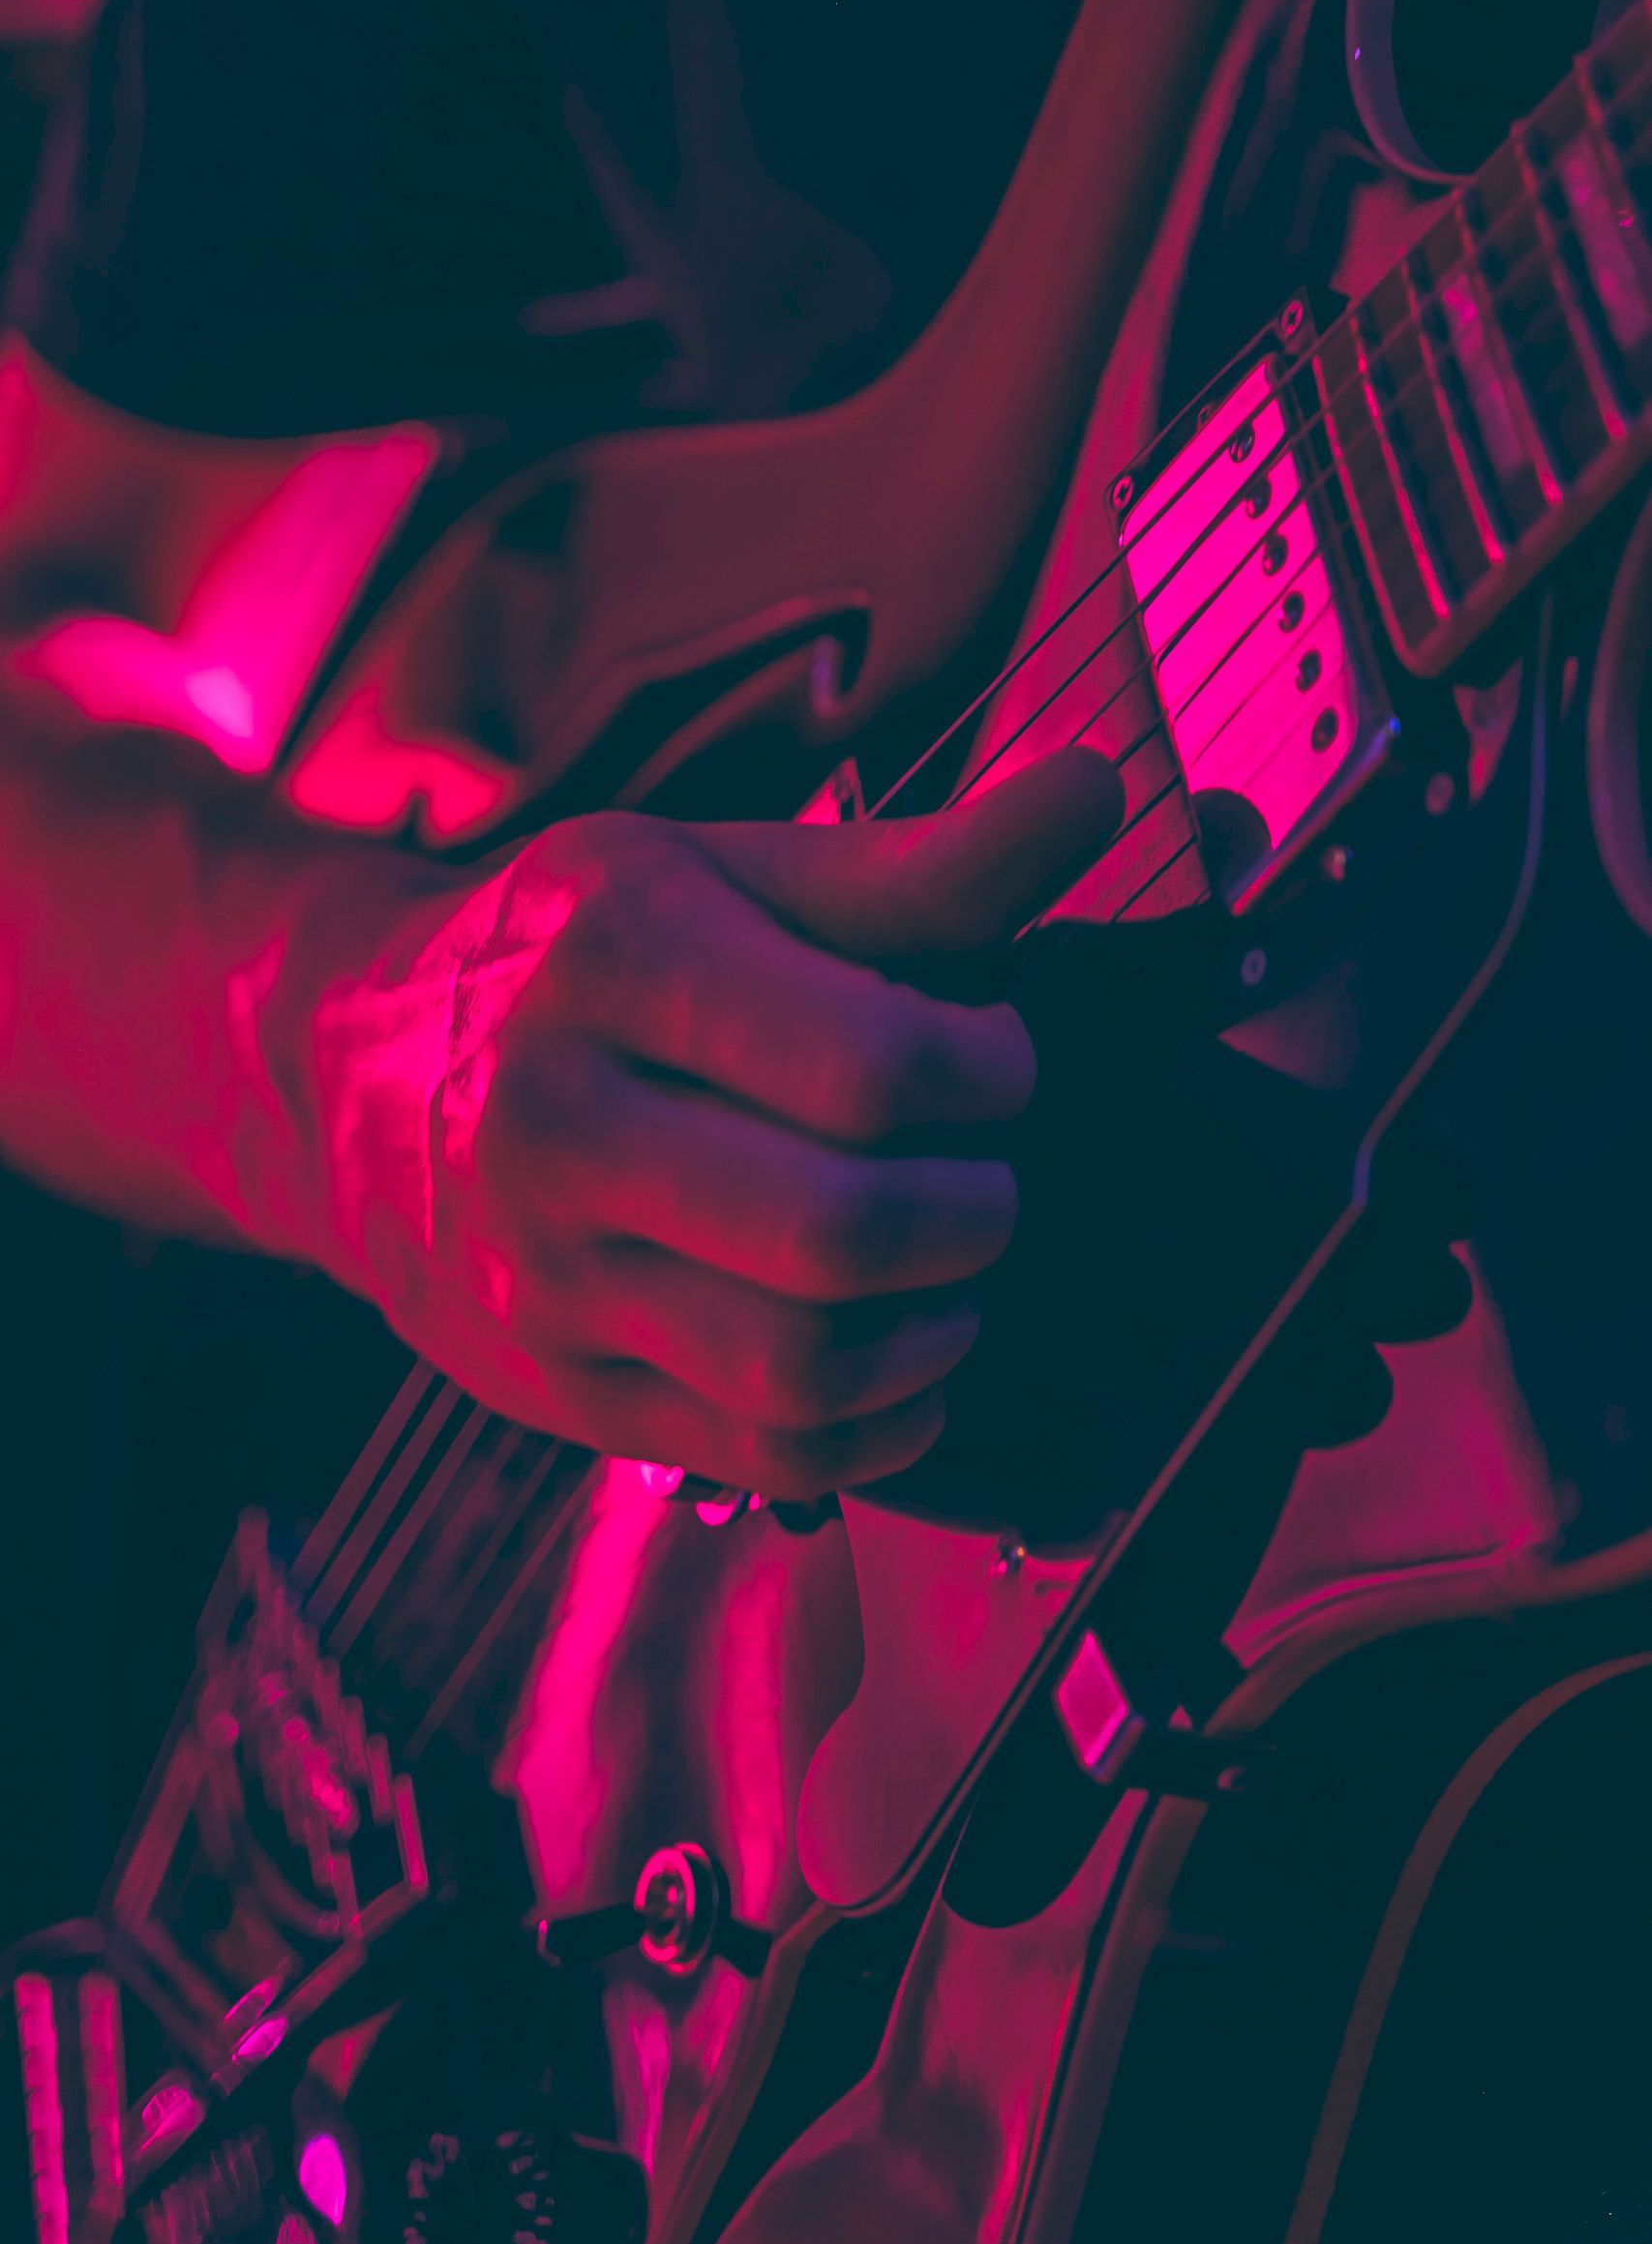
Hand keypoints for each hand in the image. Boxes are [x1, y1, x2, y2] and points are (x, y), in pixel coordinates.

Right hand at [310, 751, 1121, 1494]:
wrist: (347, 1072)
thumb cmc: (576, 950)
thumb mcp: (727, 871)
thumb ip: (920, 864)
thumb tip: (1099, 791)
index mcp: (616, 964)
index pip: (873, 1064)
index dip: (994, 1072)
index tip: (992, 1055)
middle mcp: (560, 1126)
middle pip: (845, 1230)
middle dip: (977, 1211)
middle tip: (983, 1173)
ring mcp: (546, 1277)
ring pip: (807, 1365)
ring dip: (937, 1328)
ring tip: (946, 1264)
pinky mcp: (561, 1393)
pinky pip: (767, 1452)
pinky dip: (880, 1424)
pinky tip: (896, 1351)